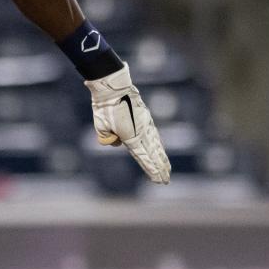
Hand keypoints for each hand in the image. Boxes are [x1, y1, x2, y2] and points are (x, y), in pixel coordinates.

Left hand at [84, 63, 170, 183]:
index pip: (143, 157)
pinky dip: (158, 144)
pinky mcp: (145, 118)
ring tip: (167, 169)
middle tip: (165, 181)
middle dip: (159, 168)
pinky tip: (160, 149)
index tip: (158, 180)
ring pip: (156, 145)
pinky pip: (153, 135)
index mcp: (130, 136)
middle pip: (153, 154)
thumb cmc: (104, 107)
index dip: (151, 169)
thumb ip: (108, 138)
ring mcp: (146, 124)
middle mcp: (141, 132)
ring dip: (162, 158)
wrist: (114, 87)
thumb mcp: (101, 126)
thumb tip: (118, 142)